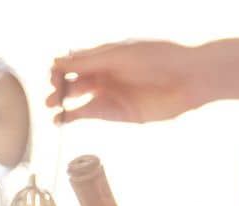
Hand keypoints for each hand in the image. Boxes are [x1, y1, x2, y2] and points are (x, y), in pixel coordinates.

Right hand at [47, 41, 215, 123]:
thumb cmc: (158, 58)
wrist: (188, 79)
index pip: (73, 60)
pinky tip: (59, 120)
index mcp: (105, 53)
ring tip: (50, 107)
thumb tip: (56, 62)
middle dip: (58, 86)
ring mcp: (110, 93)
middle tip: (50, 94)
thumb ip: (88, 61)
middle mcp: (105, 73)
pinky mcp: (118, 112)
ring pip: (77, 98)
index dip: (60, 67)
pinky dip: (72, 117)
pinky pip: (89, 114)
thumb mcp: (120, 55)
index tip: (54, 74)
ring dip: (61, 102)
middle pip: (72, 79)